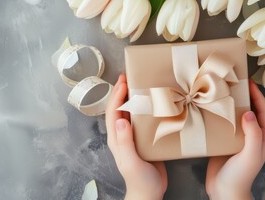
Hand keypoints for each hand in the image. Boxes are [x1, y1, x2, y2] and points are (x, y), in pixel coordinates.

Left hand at [106, 74, 166, 199]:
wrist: (149, 193)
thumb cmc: (139, 179)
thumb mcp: (131, 161)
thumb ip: (125, 142)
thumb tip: (120, 121)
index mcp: (116, 139)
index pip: (113, 113)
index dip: (116, 96)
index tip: (123, 82)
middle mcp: (122, 135)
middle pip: (119, 109)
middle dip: (121, 92)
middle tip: (128, 77)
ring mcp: (133, 137)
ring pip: (129, 113)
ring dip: (131, 98)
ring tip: (138, 85)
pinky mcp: (144, 140)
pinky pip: (141, 120)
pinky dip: (143, 109)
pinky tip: (151, 103)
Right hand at [205, 80, 264, 199]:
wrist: (223, 191)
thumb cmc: (240, 175)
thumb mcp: (251, 154)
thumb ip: (253, 134)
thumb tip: (249, 112)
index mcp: (262, 138)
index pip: (264, 112)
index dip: (259, 97)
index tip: (250, 83)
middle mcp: (251, 136)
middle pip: (251, 111)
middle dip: (246, 97)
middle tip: (235, 84)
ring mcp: (237, 139)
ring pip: (236, 116)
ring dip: (231, 104)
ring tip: (221, 92)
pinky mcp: (224, 142)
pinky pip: (223, 125)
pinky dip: (219, 115)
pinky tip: (210, 109)